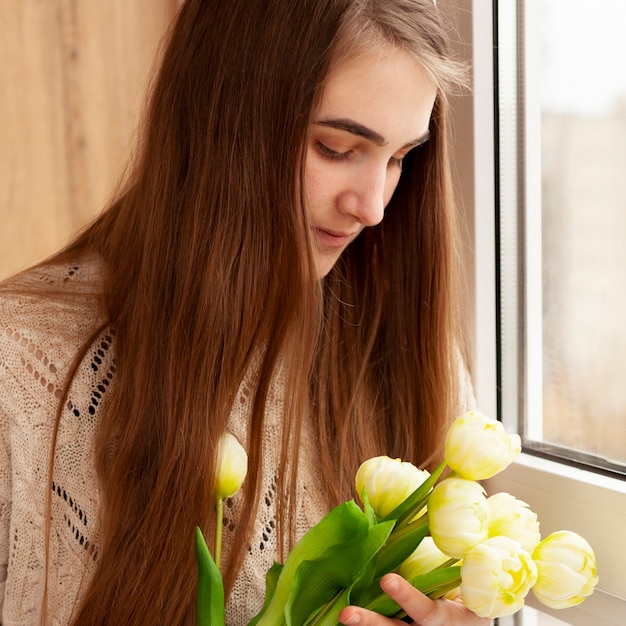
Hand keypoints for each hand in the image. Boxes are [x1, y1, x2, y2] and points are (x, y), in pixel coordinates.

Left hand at [338, 573, 490, 625]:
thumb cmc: (468, 599)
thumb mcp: (465, 583)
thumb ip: (452, 558)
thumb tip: (428, 513)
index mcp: (446, 619)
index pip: (426, 611)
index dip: (407, 596)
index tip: (387, 579)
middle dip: (371, 622)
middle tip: (347, 613)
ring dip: (361, 624)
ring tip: (340, 615)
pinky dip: (362, 623)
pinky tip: (337, 618)